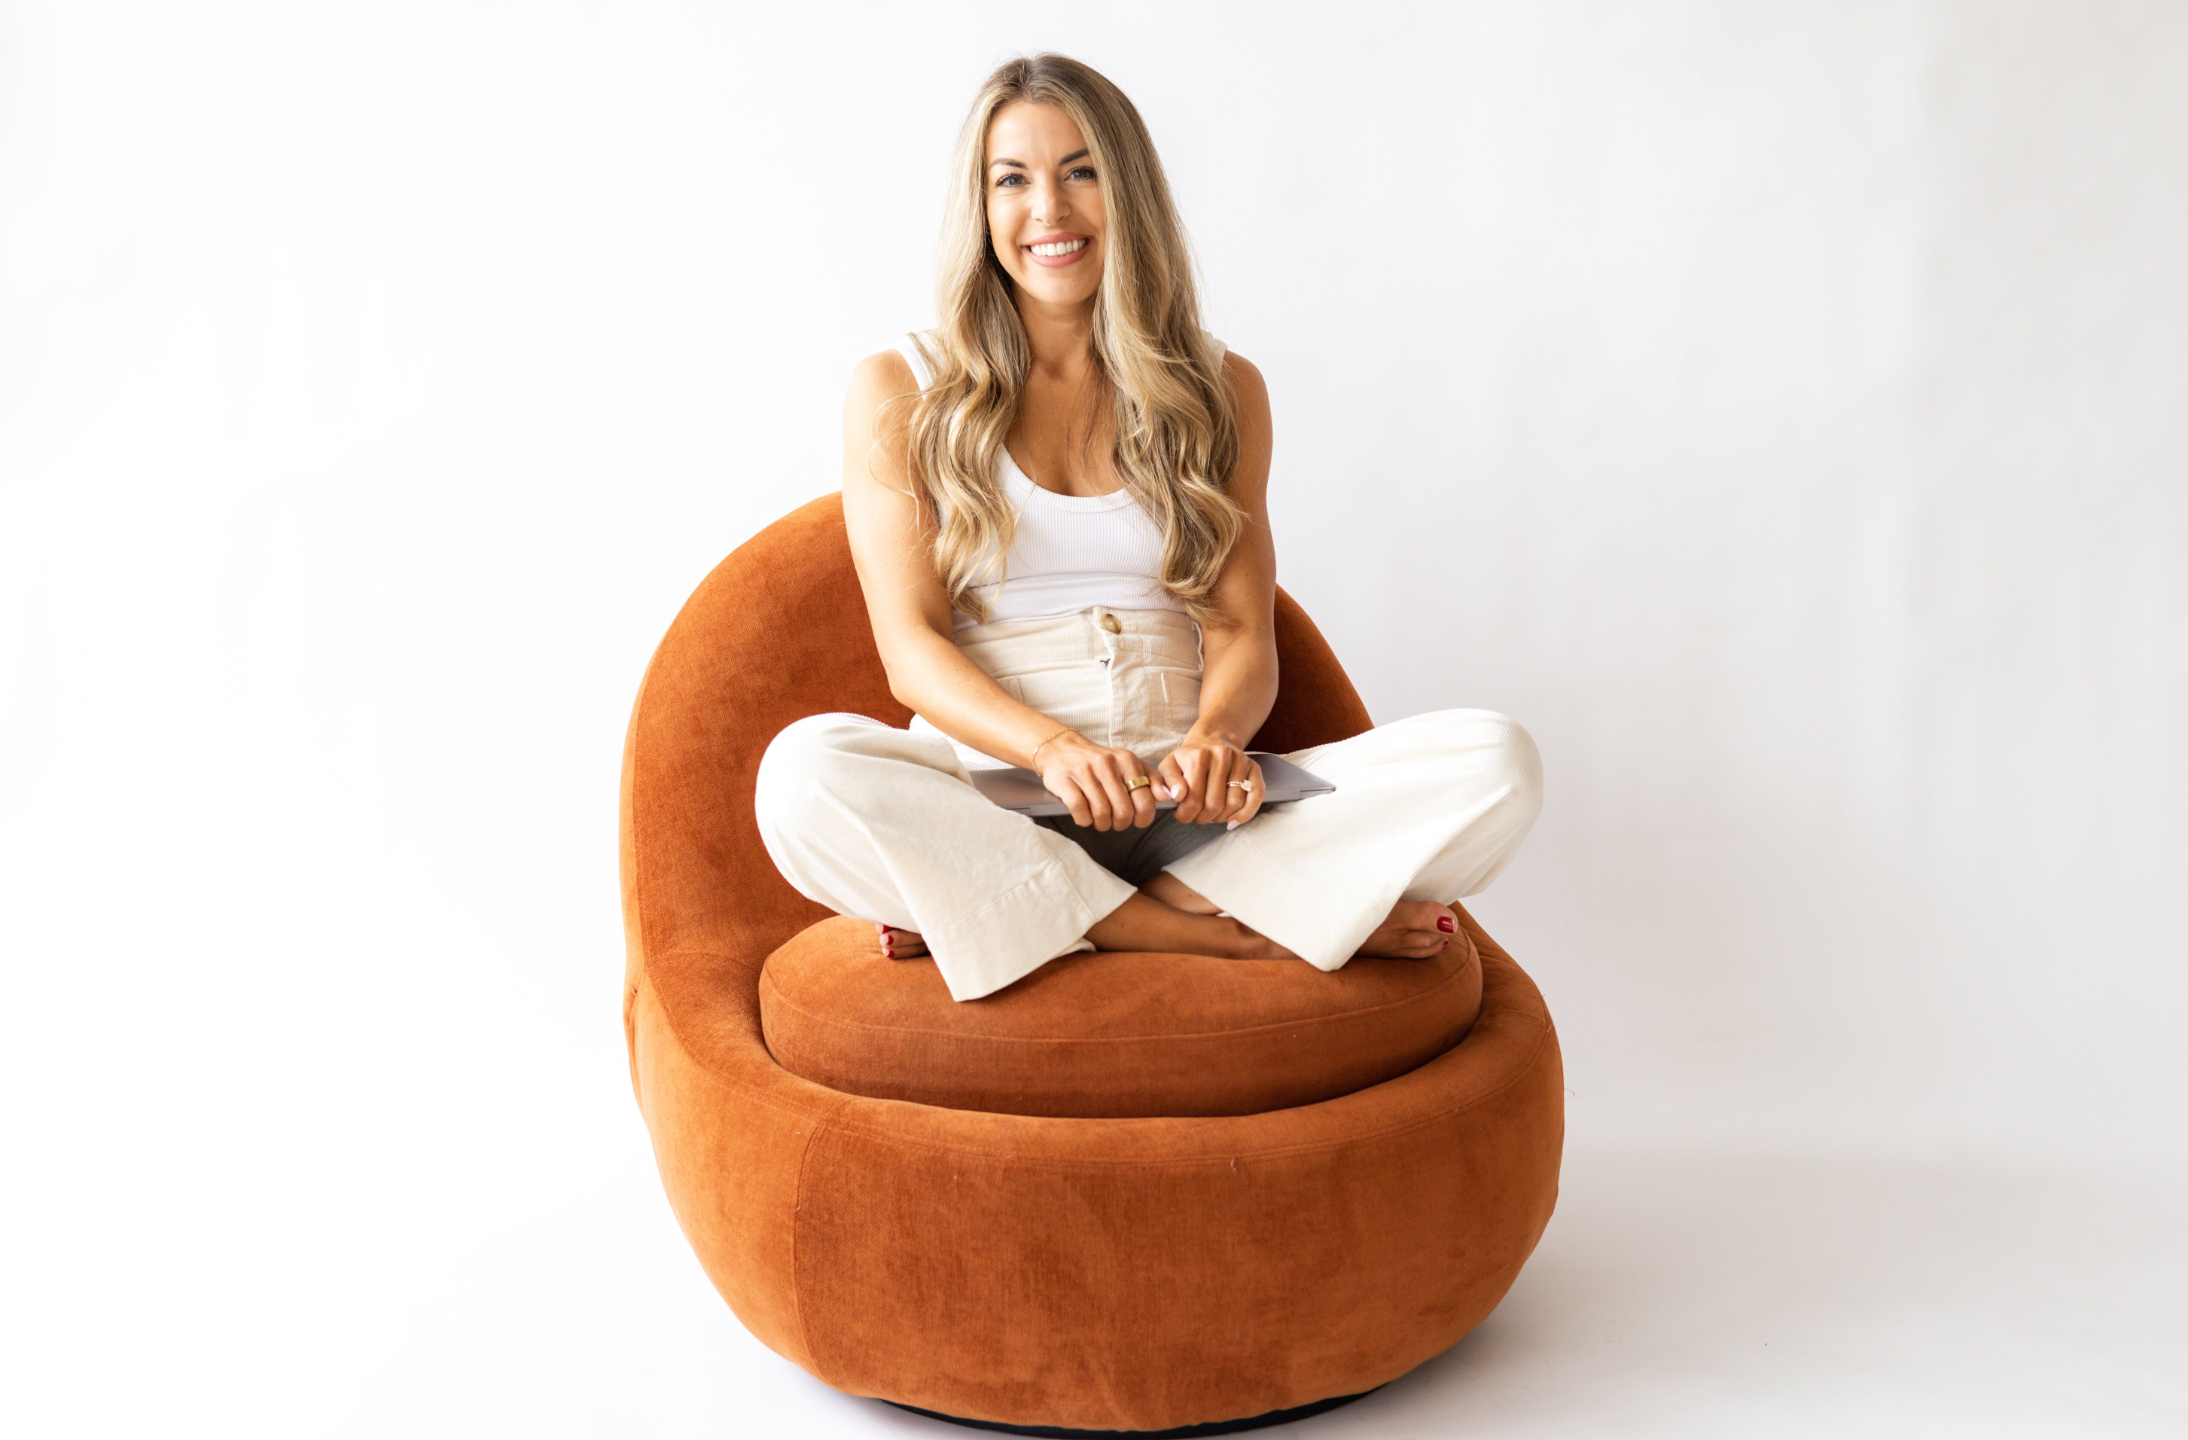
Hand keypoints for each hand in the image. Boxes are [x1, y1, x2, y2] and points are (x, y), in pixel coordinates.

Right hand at [1037, 731, 1159, 831]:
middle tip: (1116, 822)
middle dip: (1121, 824)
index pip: (1145, 800)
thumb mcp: (1128, 764)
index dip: (1143, 818)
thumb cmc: (1099, 762)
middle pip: (1124, 811)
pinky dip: (1084, 820)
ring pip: (1102, 814)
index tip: (1136, 820)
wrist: (1061, 749)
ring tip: (1100, 820)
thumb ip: (1151, 779)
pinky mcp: (1065, 781)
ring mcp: (1084, 772)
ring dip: (1102, 824)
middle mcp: (1107, 764)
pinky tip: (1085, 816)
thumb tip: (1166, 797)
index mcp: (1126, 760)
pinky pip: (1080, 812)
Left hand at [1158, 733, 1264, 827]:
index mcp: (1198, 757)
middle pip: (1214, 804)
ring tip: (1211, 815)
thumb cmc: (1189, 758)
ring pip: (1234, 803)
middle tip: (1197, 816)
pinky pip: (1256, 796)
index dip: (1185, 815)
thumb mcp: (1169, 765)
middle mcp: (1222, 756)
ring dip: (1221, 817)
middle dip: (1202, 818)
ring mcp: (1240, 761)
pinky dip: (1246, 814)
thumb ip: (1166, 781)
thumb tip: (1177, 796)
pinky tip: (1233, 820)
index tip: (1182, 815)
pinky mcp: (1253, 767)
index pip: (1192, 799)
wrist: (1212, 739)